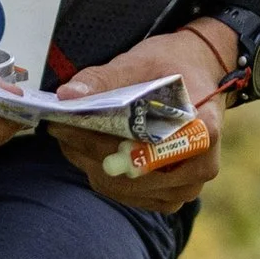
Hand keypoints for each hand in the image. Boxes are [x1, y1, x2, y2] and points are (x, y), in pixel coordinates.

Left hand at [50, 25, 232, 212]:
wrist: (199, 76)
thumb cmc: (172, 67)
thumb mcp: (140, 62)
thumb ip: (104, 79)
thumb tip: (68, 96)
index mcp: (202, 130)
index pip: (142, 149)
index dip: (97, 140)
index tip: (63, 124)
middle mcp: (201, 166)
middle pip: (130, 173)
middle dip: (87, 151)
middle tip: (57, 129)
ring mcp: (187, 187)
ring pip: (124, 188)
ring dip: (90, 164)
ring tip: (66, 138)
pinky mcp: (171, 196)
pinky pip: (128, 194)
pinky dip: (102, 174)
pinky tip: (84, 151)